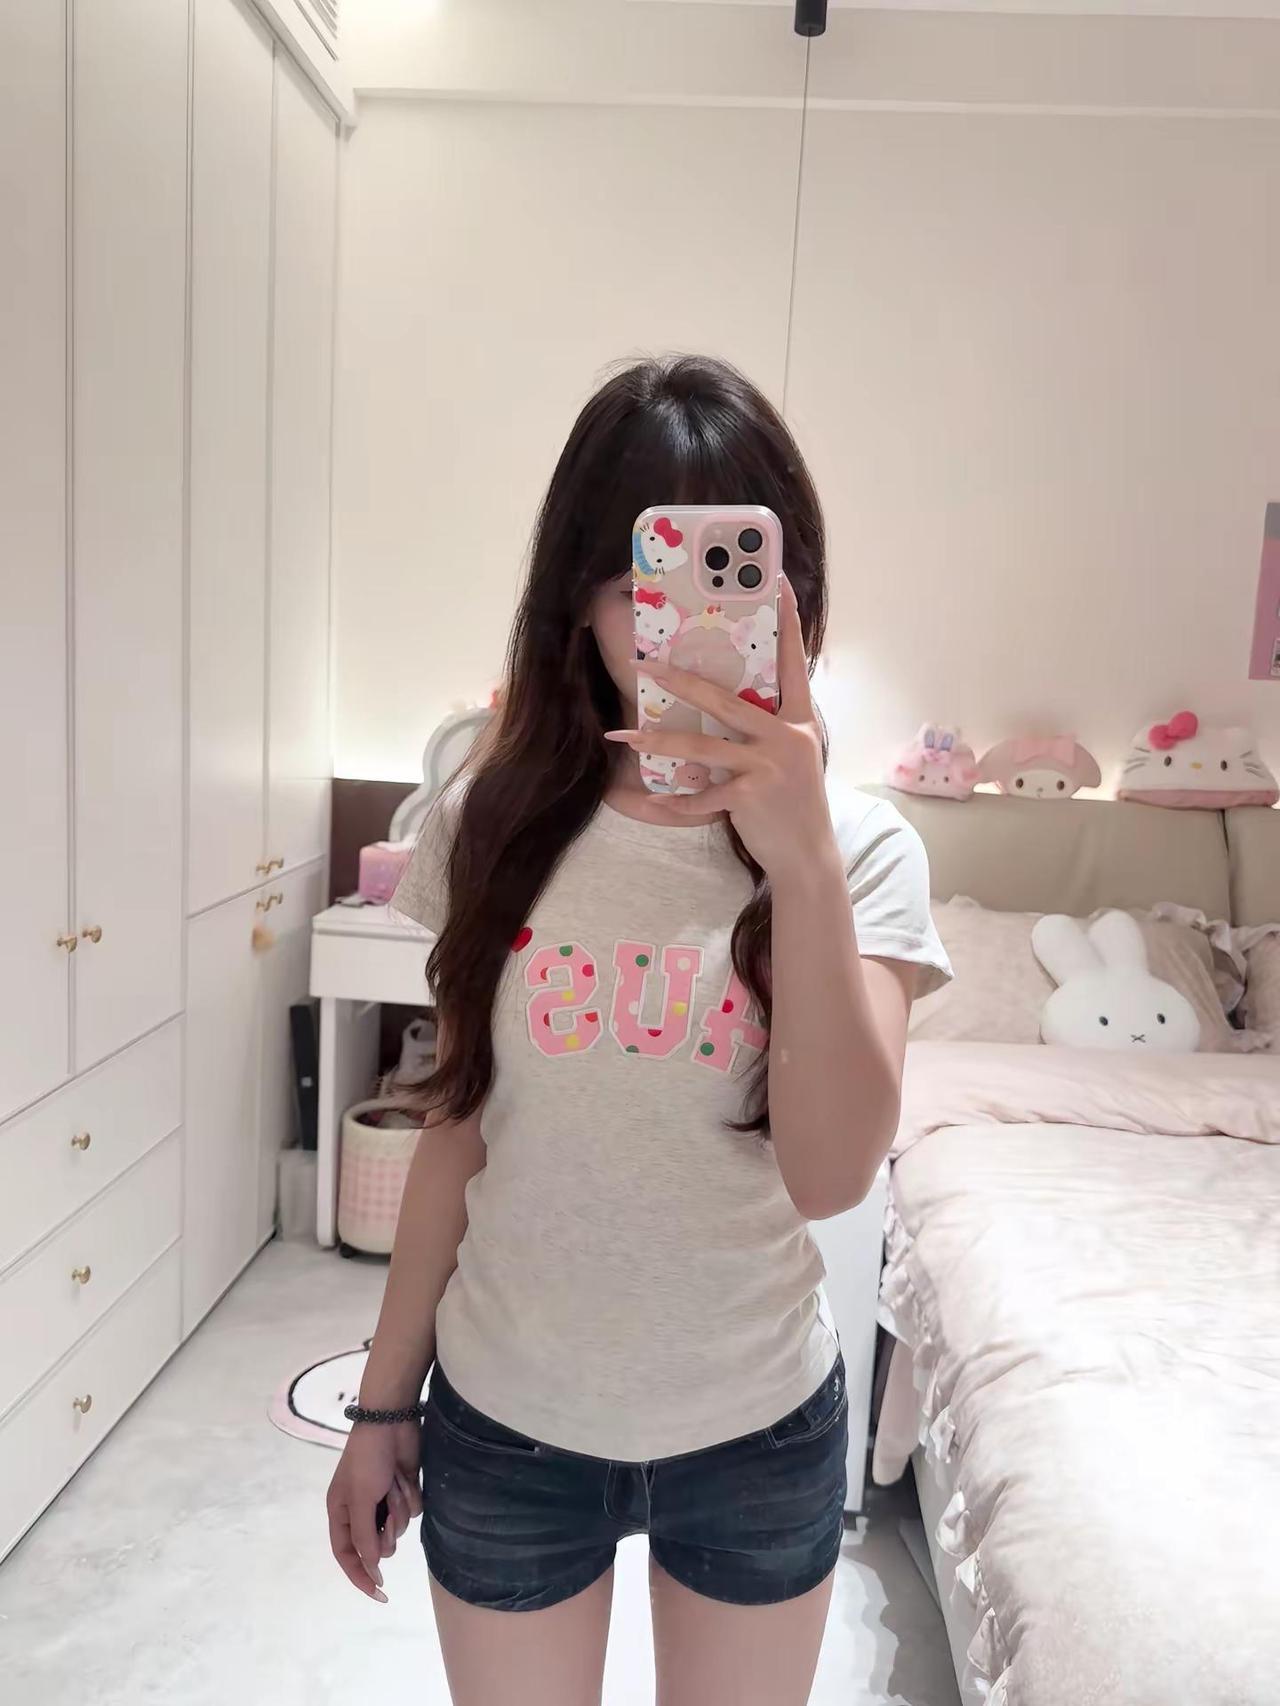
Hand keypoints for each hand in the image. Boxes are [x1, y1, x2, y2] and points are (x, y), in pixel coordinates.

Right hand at [326, 1419, 422, 1602]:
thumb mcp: (361, 1499)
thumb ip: (365, 1536)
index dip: (361, 1575)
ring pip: (398, 1528)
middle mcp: (361, 1511)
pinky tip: (405, 1476)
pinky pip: (412, 1511)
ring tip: (395, 1484)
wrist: (392, 1422)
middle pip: (377, 1544)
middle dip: (387, 1529)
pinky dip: (410, 1496)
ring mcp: (383, 1501)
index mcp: (340, 1512)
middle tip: (389, 1508)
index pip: (347, 1555)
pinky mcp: (403, 1491)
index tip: (380, 1593)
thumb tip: (371, 1568)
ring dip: (399, 1509)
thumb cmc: (368, 1459)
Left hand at [609, 577, 836, 880]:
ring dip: (657, 739)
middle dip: (680, 681)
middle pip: (726, 699)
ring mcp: (771, 765)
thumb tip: (730, 702)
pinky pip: (703, 794)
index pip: (793, 662)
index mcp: (800, 720)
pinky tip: (653, 800)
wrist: (808, 856)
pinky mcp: (753, 796)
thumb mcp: (792, 758)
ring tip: (623, 734)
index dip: (787, 621)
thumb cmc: (793, 804)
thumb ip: (768, 729)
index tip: (775, 581)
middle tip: (644, 665)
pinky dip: (676, 800)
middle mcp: (788, 737)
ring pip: (703, 745)